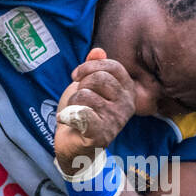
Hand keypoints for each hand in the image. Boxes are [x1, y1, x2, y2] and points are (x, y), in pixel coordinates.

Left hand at [54, 47, 137, 171]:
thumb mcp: (87, 85)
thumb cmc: (82, 112)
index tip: (76, 76)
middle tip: (77, 98)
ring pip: (86, 95)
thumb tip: (98, 51)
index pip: (113, 66)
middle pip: (99, 79)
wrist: (72, 144)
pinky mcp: (102, 135)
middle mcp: (126, 105)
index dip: (90, 67)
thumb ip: (94, 68)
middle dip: (80, 85)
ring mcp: (116, 121)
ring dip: (72, 101)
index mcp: (127, 91)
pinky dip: (68, 115)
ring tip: (74, 112)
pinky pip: (82, 113)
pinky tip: (67, 121)